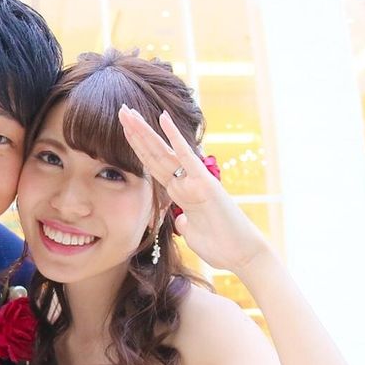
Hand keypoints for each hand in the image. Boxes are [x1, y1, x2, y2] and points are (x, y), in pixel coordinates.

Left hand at [117, 105, 268, 274]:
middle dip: (137, 133)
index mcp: (180, 191)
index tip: (124, 130)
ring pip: (163, 151)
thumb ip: (184, 222)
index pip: (153, 166)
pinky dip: (174, 137)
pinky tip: (163, 118)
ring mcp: (195, 179)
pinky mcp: (205, 182)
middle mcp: (186, 181)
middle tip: (122, 111)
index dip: (138, 148)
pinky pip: (186, 156)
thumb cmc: (220, 245)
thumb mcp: (193, 233)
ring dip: (145, 131)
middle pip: (154, 154)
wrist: (242, 254)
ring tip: (129, 112)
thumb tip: (180, 220)